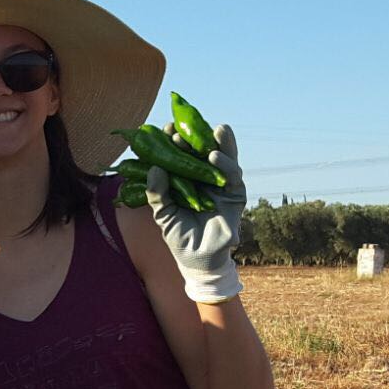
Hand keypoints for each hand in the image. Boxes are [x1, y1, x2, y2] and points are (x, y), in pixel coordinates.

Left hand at [146, 123, 246, 303]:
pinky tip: (215, 156)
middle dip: (196, 138)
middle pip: (203, 152)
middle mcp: (205, 179)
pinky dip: (225, 164)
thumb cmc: (179, 237)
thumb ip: (157, 193)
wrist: (196, 260)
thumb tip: (154, 168)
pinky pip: (232, 176)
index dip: (176, 141)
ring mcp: (221, 185)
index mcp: (187, 180)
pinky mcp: (235, 195)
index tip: (166, 128)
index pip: (183, 155)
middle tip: (185, 127)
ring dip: (217, 144)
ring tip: (211, 131)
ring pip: (223, 159)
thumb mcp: (163, 214)